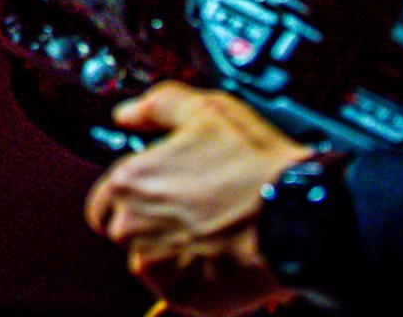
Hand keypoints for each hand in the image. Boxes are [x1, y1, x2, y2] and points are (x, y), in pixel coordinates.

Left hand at [85, 82, 311, 316]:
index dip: (131, 196)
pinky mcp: (183, 296)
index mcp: (127, 184)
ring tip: (212, 230)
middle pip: (125, 231)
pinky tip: (221, 253)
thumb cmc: (255, 170)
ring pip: (151, 261)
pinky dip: (195, 275)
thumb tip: (130, 114)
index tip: (156, 193)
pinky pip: (178, 286)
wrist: (300, 219)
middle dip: (151, 223)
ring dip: (172, 250)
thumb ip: (157, 107)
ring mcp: (156, 267)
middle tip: (192, 210)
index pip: (103, 201)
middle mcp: (131, 228)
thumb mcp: (206, 111)